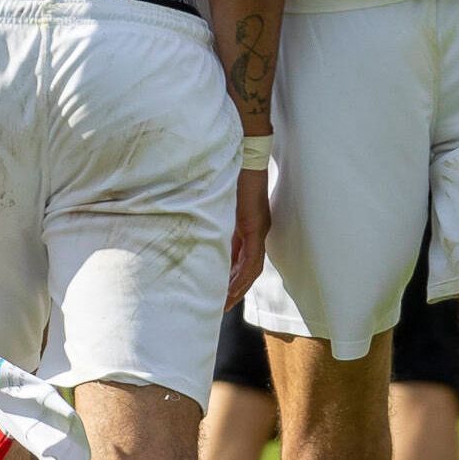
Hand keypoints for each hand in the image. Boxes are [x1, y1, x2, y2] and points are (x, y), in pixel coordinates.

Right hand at [227, 165, 268, 304]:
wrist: (244, 153)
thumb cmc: (230, 172)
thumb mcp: (219, 203)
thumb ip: (215, 219)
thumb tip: (200, 233)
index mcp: (249, 226)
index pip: (243, 260)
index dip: (234, 279)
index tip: (221, 293)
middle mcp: (257, 231)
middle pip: (249, 269)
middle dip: (235, 289)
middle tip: (221, 307)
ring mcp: (258, 230)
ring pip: (252, 269)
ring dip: (238, 288)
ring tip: (225, 303)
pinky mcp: (255, 227)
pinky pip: (251, 260)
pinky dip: (241, 276)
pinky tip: (231, 288)